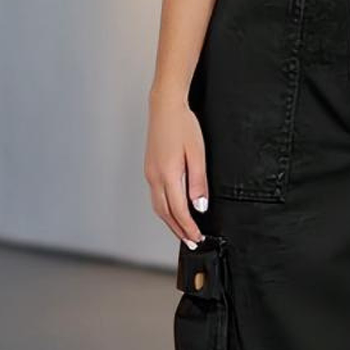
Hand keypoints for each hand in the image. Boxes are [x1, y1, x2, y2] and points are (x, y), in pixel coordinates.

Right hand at [144, 93, 208, 245]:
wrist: (165, 107)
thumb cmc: (183, 126)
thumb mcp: (197, 153)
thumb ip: (198, 182)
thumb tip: (199, 207)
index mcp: (167, 175)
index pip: (178, 211)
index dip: (188, 228)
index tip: (198, 239)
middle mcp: (154, 178)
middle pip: (165, 213)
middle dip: (178, 230)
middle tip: (192, 242)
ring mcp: (150, 173)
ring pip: (158, 206)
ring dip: (170, 222)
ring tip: (183, 232)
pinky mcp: (150, 168)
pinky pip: (156, 196)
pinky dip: (165, 209)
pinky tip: (173, 210)